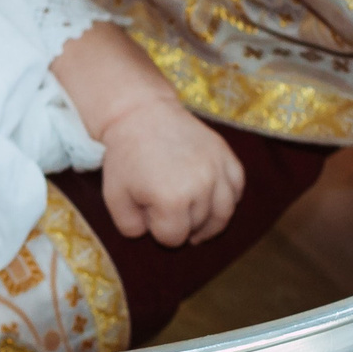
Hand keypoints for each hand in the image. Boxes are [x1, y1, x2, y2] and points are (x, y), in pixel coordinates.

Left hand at [95, 98, 245, 246]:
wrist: (142, 113)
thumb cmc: (126, 156)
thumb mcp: (114, 196)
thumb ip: (130, 227)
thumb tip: (151, 235)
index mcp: (171, 199)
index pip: (173, 237)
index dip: (158, 231)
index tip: (148, 213)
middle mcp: (201, 186)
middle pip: (198, 226)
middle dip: (181, 223)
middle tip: (165, 208)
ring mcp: (217, 169)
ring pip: (224, 212)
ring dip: (209, 221)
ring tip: (197, 224)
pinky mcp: (226, 155)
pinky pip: (237, 187)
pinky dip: (228, 198)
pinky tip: (213, 201)